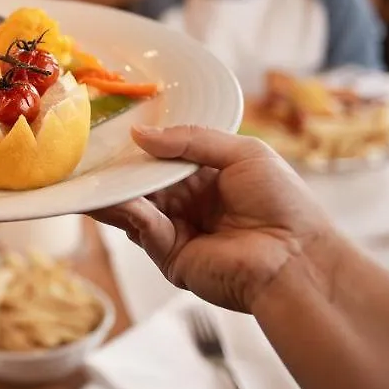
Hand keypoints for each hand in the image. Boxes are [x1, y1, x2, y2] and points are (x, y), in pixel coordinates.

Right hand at [93, 125, 337, 312]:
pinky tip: (119, 197)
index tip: (115, 129)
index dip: (141, 147)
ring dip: (115, 189)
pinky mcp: (170, 257)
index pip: (163, 160)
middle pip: (142, 182)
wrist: (297, 258)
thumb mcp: (243, 153)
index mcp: (207, 179)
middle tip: (91, 150)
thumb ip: (191, 139)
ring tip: (92, 173)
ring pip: (134, 205)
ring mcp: (177, 231)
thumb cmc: (284, 204)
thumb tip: (139, 133)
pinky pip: (142, 228)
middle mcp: (188, 205)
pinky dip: (127, 211)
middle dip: (119, 168)